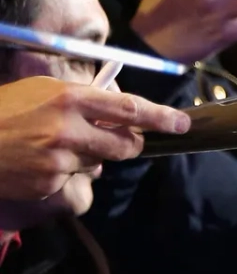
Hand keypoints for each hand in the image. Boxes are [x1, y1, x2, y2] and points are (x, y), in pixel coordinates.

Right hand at [0, 77, 187, 208]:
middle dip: (130, 144)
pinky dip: (63, 172)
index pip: (129, 108)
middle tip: (122, 140)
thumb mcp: (41, 91)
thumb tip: (119, 109)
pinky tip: (38, 162)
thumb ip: (82, 99)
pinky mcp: (50, 183)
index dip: (160, 117)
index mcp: (68, 98)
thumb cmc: (3, 111)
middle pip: (126, 145)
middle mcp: (68, 129)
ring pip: (99, 163)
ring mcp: (60, 159)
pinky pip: (73, 179)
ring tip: (53, 146)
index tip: (182, 123)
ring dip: (89, 157)